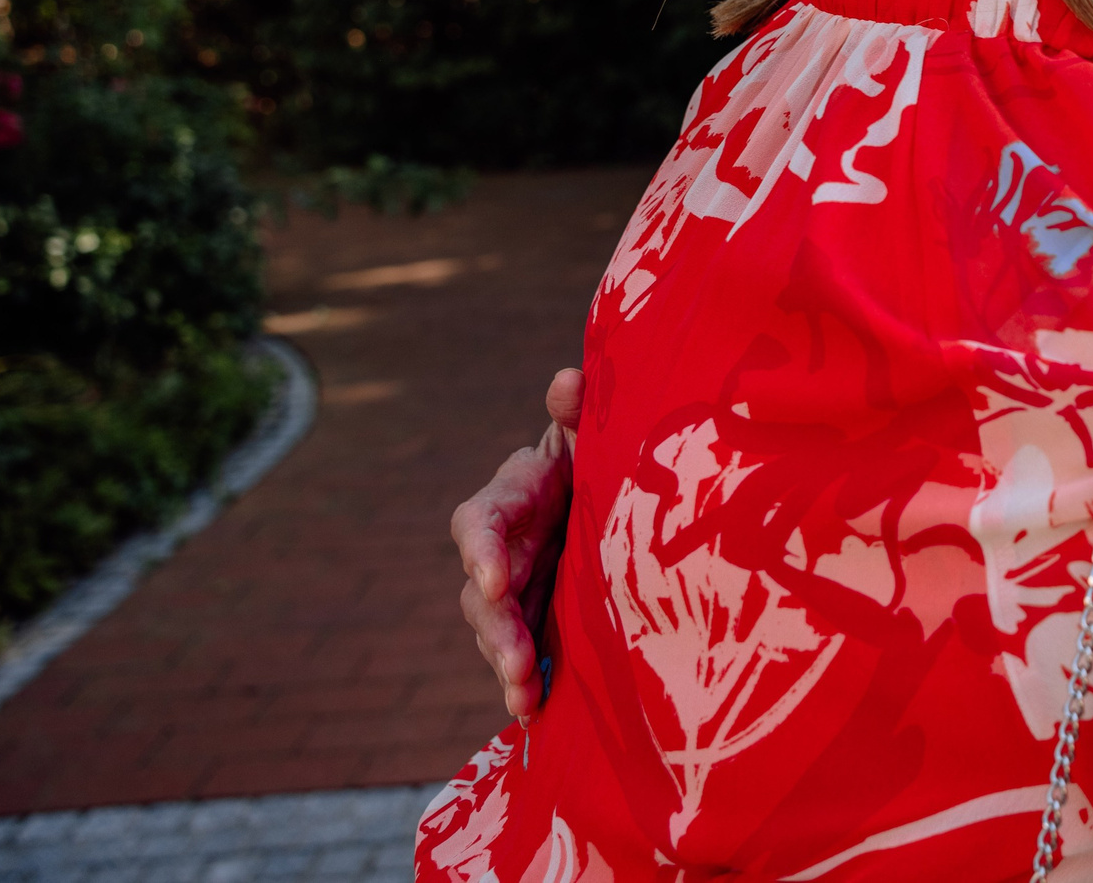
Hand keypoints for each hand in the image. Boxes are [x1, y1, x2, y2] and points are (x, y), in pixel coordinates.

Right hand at [454, 367, 583, 718]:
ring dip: (506, 663)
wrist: (613, 489)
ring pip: (496, 629)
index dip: (481, 548)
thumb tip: (569, 379)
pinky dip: (523, 681)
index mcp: (513, 495)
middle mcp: (504, 546)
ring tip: (525, 695)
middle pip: (481, 590)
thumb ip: (578, 409)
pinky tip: (534, 712)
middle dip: (496, 626)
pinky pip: (520, 653)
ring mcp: (517, 586)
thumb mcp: (592, 429)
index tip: (494, 577)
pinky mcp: (536, 616)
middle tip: (517, 658)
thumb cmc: (600, 451)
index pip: (479, 520)